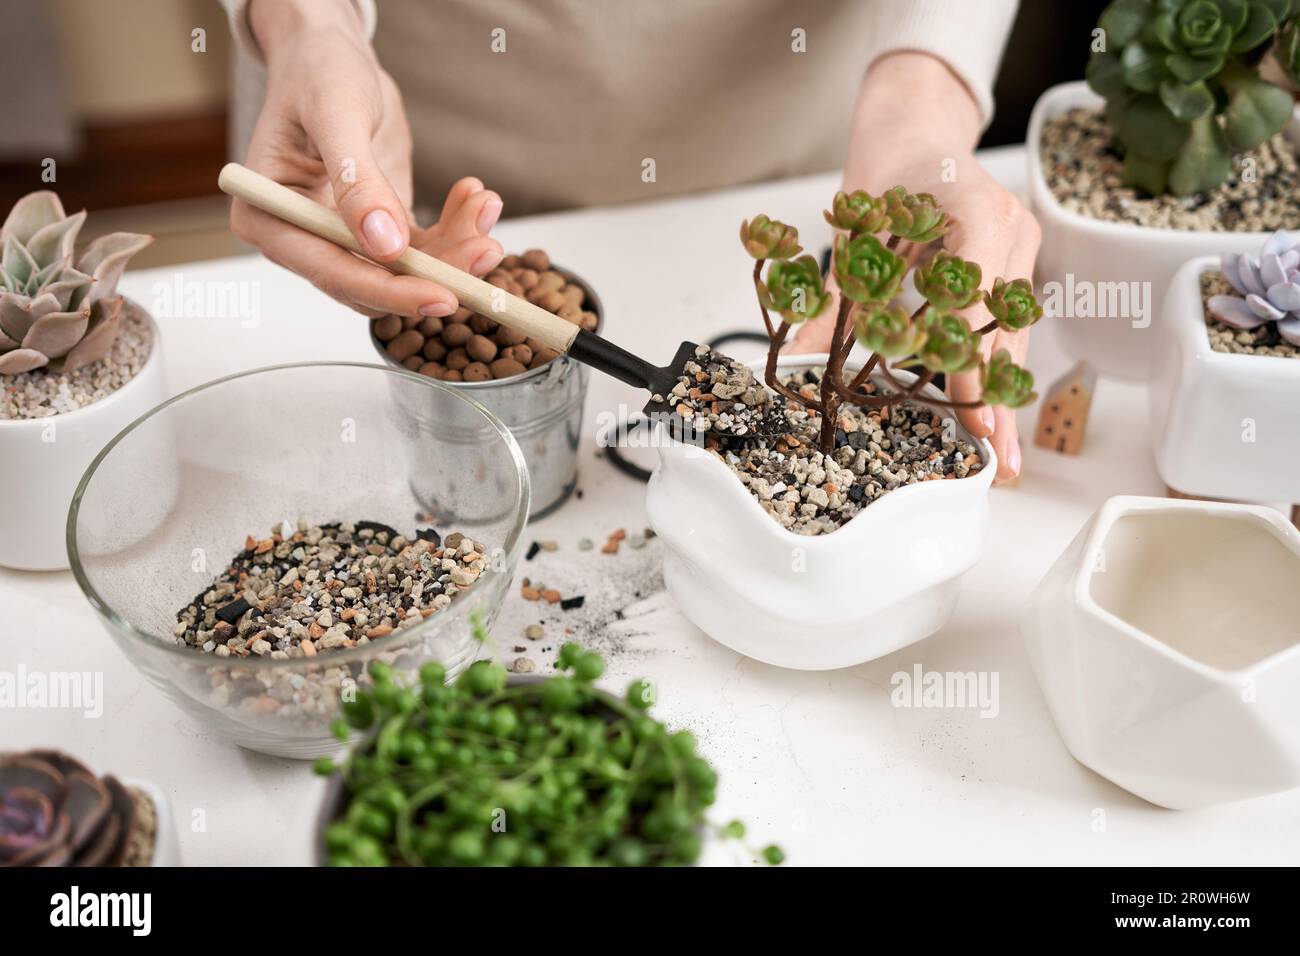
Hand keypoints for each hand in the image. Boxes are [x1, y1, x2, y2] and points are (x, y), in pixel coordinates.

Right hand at [231, 0, 503, 317]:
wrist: (333, 56)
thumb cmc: (319, 72)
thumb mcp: (336, 115)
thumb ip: (357, 183)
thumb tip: (385, 247)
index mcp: (268, 220)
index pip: (334, 272)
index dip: (391, 292)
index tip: (443, 297)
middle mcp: (303, 240)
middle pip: (376, 282)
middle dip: (438, 270)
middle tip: (487, 250)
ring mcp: (343, 238)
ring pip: (409, 270)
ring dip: (456, 246)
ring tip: (487, 207)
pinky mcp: (380, 229)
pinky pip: (424, 246)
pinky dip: (456, 227)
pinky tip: (474, 197)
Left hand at [790, 53, 1040, 480]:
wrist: (916, 133)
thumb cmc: (885, 176)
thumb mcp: (855, 235)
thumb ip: (835, 298)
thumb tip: (802, 357)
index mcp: (974, 211)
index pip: (975, 300)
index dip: (971, 359)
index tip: (969, 410)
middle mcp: (1011, 228)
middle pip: (1004, 327)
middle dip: (998, 396)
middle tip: (998, 460)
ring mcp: (1021, 245)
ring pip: (1013, 331)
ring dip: (1004, 392)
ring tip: (1003, 454)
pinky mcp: (1018, 261)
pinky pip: (1008, 321)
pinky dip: (996, 365)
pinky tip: (993, 412)